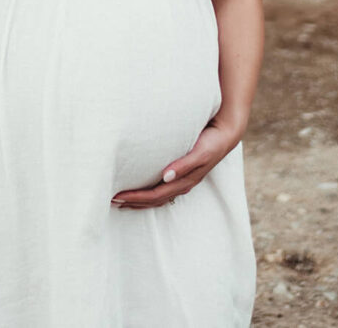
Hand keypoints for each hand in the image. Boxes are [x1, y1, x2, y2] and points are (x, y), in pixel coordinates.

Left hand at [111, 123, 238, 208]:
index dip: (136, 198)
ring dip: (139, 201)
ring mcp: (182, 181)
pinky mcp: (181, 174)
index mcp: (184, 181)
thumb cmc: (211, 142)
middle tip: (111, 201)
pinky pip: (161, 190)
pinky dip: (148, 194)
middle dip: (133, 202)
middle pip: (153, 200)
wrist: (225, 135)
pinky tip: (139, 190)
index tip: (117, 197)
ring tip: (121, 200)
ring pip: (157, 198)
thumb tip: (165, 176)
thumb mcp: (199, 152)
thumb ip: (183, 164)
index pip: (154, 195)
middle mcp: (181, 184)